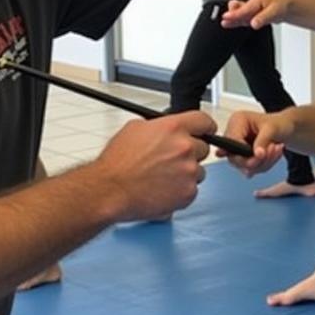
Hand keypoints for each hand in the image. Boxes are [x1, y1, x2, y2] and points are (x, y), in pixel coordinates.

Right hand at [93, 111, 214, 220]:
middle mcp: (185, 148)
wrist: (109, 190)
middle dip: (190, 154)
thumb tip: (167, 129)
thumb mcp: (135, 129)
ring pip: (198, 171)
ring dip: (185, 174)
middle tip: (170, 161)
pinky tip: (162, 190)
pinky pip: (192, 190)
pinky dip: (180, 192)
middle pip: (203, 148)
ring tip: (162, 178)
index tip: (205, 132)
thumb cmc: (117, 164)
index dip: (204, 128)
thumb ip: (159, 127)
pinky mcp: (188, 193)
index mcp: (173, 128)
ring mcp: (188, 171)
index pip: (204, 121)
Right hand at [220, 110, 291, 175]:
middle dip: (256, 160)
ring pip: (244, 166)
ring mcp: (238, 148)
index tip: (260, 155)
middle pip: (235, 158)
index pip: (231, 142)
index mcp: (237, 121)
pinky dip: (264, 165)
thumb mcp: (272, 128)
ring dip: (262, 163)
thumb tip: (256, 154)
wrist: (286, 129)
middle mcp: (234, 134)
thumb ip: (263, 140)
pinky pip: (251, 169)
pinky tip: (273, 155)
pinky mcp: (244, 157)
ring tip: (275, 150)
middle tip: (271, 152)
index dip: (244, 152)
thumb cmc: (279, 123)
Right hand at [222, 0, 287, 29]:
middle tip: (224, 20)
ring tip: (225, 23)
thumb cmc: (282, 5)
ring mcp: (252, 9)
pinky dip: (238, 21)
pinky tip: (231, 24)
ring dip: (233, 18)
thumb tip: (253, 23)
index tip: (226, 17)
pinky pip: (243, 18)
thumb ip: (263, 18)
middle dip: (232, 14)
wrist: (288, 6)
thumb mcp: (275, 11)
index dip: (234, 14)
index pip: (243, 9)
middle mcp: (252, 4)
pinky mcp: (253, 15)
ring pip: (240, 14)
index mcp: (256, 0)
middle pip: (238, 9)